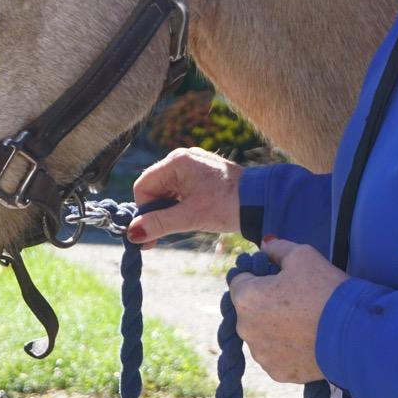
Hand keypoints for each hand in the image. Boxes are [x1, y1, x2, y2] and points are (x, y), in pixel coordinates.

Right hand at [127, 147, 243, 245]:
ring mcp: (194, 165)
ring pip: (167, 191)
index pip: (143, 186)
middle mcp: (183, 158)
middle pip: (154, 188)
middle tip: (158, 239)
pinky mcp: (203, 174)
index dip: (144, 211)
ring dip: (168, 212)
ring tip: (178, 228)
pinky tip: (188, 219)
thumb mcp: (190, 217)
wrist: (264, 201)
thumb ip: (158, 223)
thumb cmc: (229, 205)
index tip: (149, 233)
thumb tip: (132, 234)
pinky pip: (181, 190)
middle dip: (155, 213)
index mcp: (176, 162)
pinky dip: (180, 206)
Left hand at [227, 237, 347, 383]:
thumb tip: (265, 244)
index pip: (240, 281)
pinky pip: (276, 356)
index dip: (259, 277)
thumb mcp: (303, 255)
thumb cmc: (326, 290)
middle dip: (266, 304)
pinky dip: (287, 350)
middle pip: (249, 310)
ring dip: (274, 329)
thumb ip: (277, 248)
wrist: (355, 334)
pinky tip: (306, 341)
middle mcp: (245, 328)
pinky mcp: (277, 372)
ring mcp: (261, 353)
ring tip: (303, 322)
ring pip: (262, 335)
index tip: (279, 279)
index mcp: (245, 297)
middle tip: (296, 301)